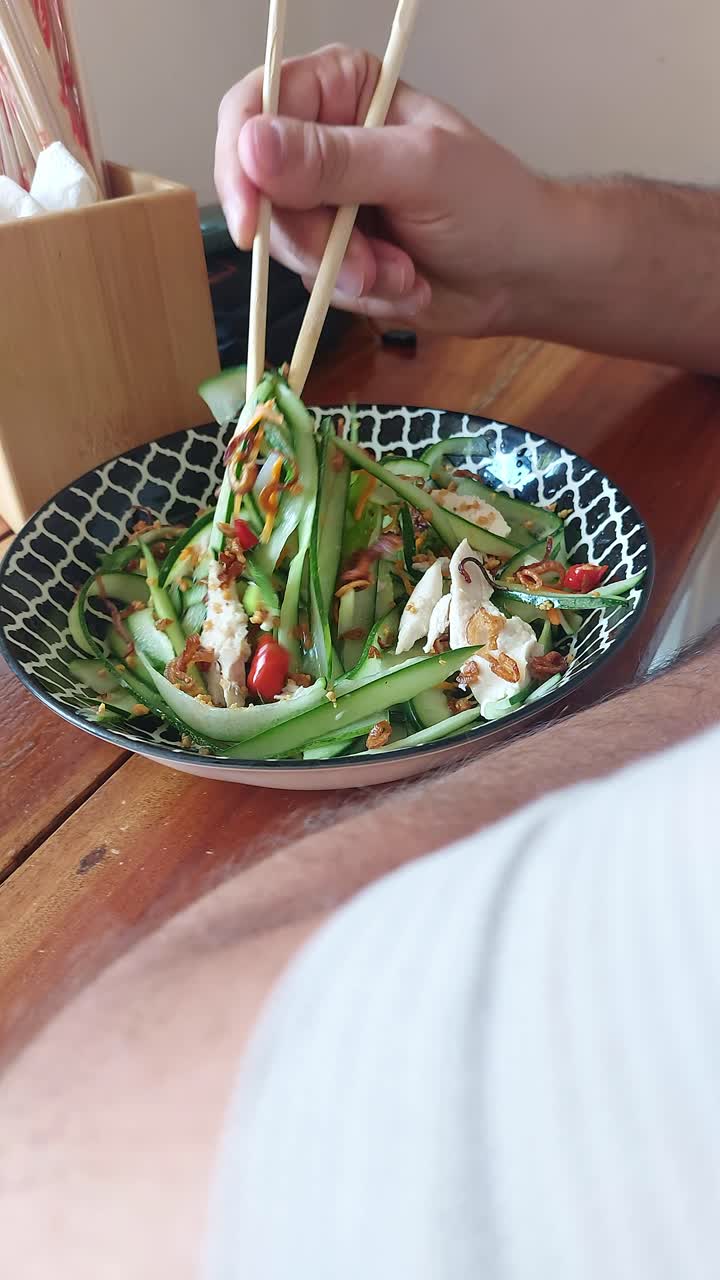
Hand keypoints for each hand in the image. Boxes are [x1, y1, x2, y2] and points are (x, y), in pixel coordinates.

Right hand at [214, 45, 553, 334]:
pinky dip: (359, 294)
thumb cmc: (490, 204)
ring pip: (286, 247)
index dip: (239, 167)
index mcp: (338, 91)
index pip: (250, 109)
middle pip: (259, 192)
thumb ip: (336, 160)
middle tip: (365, 268)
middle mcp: (321, 143)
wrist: (523, 275)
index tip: (251, 224)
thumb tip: (251, 146)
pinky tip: (405, 285)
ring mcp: (325, 205)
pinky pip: (313, 284)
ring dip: (345, 275)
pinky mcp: (334, 257)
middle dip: (313, 243)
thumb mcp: (417, 170)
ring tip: (402, 274)